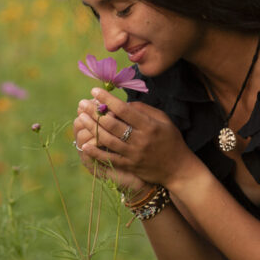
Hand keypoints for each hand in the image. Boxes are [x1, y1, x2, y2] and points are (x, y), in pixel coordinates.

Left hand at [79, 87, 193, 186]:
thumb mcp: (164, 120)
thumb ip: (145, 110)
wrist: (178, 169)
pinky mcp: (130, 166)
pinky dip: (96, 152)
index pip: (124, 110)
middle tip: (82, 103)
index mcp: (149, 126)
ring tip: (81, 118)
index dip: (108, 99)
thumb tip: (125, 103)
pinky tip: (85, 144)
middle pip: (112, 124)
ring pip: (108, 140)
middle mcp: (140, 140)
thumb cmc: (171, 140)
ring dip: (92, 128)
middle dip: (94, 112)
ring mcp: (134, 154)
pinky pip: (110, 158)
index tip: (95, 90)